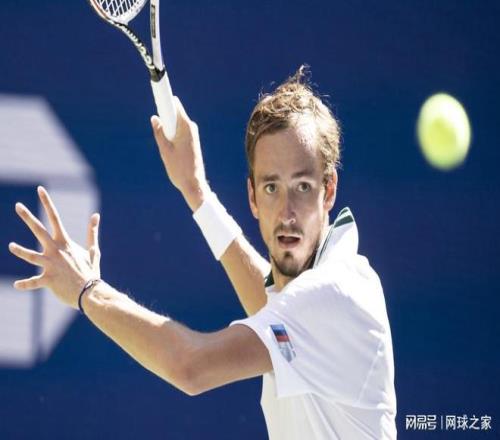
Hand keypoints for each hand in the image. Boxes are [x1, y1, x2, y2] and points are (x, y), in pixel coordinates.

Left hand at [8, 186, 100, 308]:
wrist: (90, 292)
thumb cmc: (91, 271)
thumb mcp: (92, 250)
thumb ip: (92, 232)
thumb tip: (96, 215)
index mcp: (65, 242)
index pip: (55, 218)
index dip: (48, 203)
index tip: (40, 189)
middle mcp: (56, 250)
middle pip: (39, 230)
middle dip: (28, 217)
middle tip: (17, 205)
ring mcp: (51, 265)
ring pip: (30, 255)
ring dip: (19, 251)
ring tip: (10, 246)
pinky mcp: (48, 280)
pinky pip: (33, 282)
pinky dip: (25, 284)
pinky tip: (17, 285)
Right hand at [151, 97, 209, 210]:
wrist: (194, 183)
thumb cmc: (179, 168)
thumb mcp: (164, 150)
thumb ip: (159, 133)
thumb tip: (155, 118)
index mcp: (185, 127)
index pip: (175, 105)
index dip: (166, 97)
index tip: (159, 87)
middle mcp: (191, 127)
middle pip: (175, 112)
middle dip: (164, 114)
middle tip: (156, 124)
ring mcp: (193, 134)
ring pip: (177, 122)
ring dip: (168, 126)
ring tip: (164, 142)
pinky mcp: (193, 141)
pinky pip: (180, 130)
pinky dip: (172, 132)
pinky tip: (169, 145)